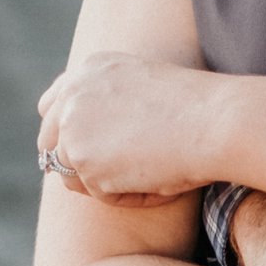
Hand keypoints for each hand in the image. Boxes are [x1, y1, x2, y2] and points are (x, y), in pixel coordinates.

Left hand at [37, 52, 216, 203]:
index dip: (66, 134)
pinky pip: (99, 194)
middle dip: (75, 165)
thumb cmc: (201, 111)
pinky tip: (158, 182)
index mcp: (91, 68)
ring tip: (154, 176)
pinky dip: (127, 197)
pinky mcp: (81, 159)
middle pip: (48, 142)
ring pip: (73, 174)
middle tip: (113, 178)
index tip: (87, 152)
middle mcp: (73, 91)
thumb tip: (96, 144)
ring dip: (108, 184)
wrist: (217, 121)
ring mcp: (73, 124)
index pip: (53, 106)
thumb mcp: (148, 93)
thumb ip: (113, 106)